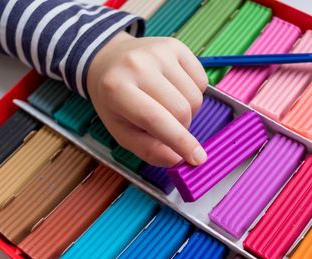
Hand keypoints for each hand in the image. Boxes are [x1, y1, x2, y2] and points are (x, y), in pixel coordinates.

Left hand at [88, 32, 208, 166]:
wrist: (109, 59)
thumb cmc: (115, 100)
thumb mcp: (121, 131)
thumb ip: (148, 149)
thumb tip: (177, 159)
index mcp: (117, 89)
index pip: (156, 119)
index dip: (180, 142)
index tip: (196, 159)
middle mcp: (138, 65)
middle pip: (181, 110)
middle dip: (182, 128)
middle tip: (168, 127)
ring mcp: (159, 52)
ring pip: (195, 98)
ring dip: (188, 111)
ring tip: (168, 106)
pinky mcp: (176, 46)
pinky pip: (202, 81)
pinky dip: (194, 93)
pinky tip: (175, 89)